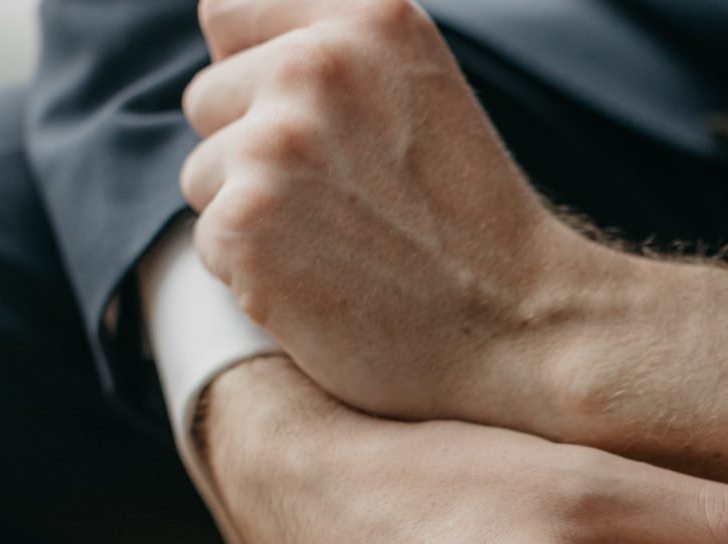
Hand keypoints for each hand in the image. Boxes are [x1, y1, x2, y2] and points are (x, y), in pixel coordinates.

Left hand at [181, 0, 727, 481]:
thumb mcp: (421, 89)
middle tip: (348, 208)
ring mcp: (277, 142)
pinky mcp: (246, 220)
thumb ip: (336, 57)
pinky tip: (327, 286)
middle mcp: (318, 63)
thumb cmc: (471, 229)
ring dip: (253, 217)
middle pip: (209, 98)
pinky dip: (255, 276)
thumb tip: (222, 42)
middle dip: (254, 154)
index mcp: (371, 18)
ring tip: (343, 248)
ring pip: (203, 174)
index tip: (317, 135)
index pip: (230, 16)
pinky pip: (208, 240)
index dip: (259, 80)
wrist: (524, 328)